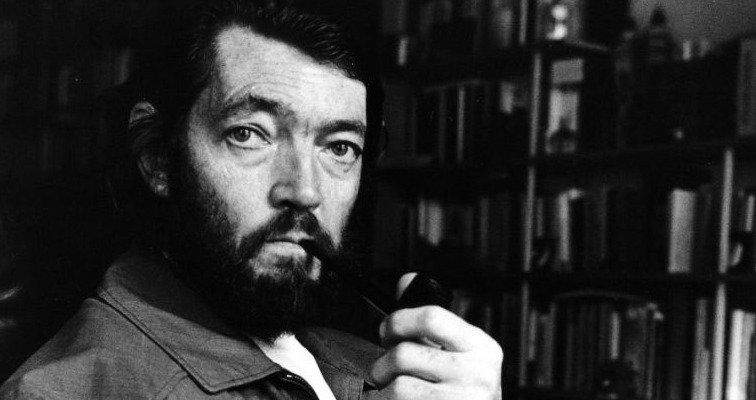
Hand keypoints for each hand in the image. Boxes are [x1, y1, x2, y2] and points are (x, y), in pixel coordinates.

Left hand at [370, 306, 502, 399]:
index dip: (398, 321)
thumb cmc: (460, 390)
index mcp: (481, 346)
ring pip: (397, 386)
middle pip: (404, 354)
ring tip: (393, 393)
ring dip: (384, 391)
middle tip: (384, 370)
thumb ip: (429, 319)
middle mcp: (478, 374)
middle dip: (383, 363)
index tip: (387, 330)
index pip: (431, 317)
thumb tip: (406, 281)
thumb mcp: (454, 351)